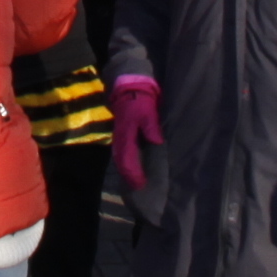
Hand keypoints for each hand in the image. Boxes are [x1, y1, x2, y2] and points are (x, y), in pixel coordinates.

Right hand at [108, 76, 161, 191]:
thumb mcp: (148, 112)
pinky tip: (135, 168)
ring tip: (137, 183)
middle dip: (129, 177)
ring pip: (121, 160)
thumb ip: (151, 127)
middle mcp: (120, 139)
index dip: (133, 174)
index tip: (141, 185)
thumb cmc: (140, 100)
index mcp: (126, 135)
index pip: (127, 160)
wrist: (129, 87)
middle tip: (139, 189)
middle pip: (122, 163)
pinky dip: (128, 164)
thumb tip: (156, 141)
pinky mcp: (123, 136)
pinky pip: (124, 154)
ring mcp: (120, 138)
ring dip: (128, 172)